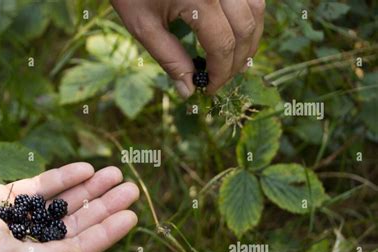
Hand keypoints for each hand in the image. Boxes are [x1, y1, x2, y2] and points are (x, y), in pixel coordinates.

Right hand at [0, 163, 138, 251]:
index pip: (79, 247)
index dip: (107, 233)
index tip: (131, 216)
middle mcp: (30, 242)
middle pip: (78, 223)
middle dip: (105, 206)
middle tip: (131, 188)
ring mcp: (21, 219)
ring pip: (65, 203)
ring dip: (91, 189)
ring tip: (116, 172)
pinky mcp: (10, 197)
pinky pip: (44, 186)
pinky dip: (64, 178)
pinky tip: (86, 168)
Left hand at [111, 0, 264, 96]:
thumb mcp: (144, 26)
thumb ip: (169, 59)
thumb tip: (188, 91)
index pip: (223, 46)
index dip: (220, 73)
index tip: (210, 88)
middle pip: (246, 30)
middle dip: (237, 61)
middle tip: (221, 79)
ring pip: (257, 11)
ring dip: (250, 39)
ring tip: (233, 60)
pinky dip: (249, 18)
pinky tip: (236, 34)